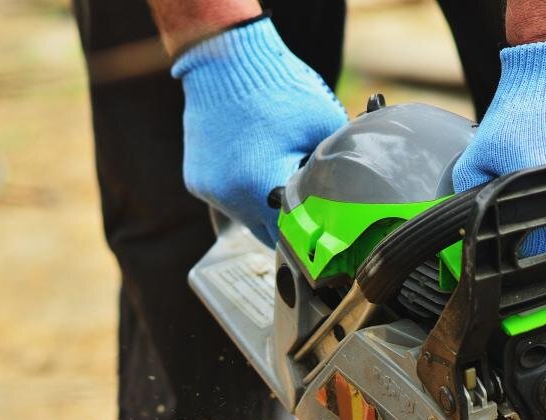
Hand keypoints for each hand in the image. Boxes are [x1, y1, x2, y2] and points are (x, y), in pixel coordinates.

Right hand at [172, 17, 346, 246]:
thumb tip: (349, 192)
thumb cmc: (279, 88)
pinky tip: (252, 164)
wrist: (225, 58)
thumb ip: (336, 165)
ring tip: (276, 175)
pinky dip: (241, 191)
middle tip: (306, 206)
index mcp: (260, 189)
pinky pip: (226, 199)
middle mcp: (229, 198)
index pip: (292, 236)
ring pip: (245, 218)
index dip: (311, 233)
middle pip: (266, 234)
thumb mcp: (324, 127)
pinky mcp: (195, 179)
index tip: (324, 230)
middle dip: (287, 223)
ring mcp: (208, 190)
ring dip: (262, 207)